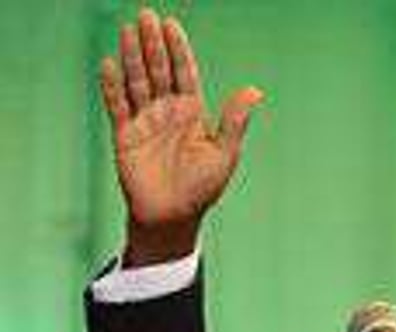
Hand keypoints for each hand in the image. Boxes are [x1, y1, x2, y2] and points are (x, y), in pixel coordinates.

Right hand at [98, 7, 262, 266]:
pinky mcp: (125, 135)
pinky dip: (112, 86)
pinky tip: (109, 64)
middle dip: (152, 44)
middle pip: (158, 71)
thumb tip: (255, 91)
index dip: (178, 50)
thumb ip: (234, 120)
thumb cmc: (202, 187)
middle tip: (145, 15)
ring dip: (132, 57)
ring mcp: (145, 121)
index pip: (184, 73)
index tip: (172, 25)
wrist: (173, 216)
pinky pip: (117, 106)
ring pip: (137, 82)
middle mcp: (167, 112)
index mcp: (192, 113)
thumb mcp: (224, 153)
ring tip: (128, 30)